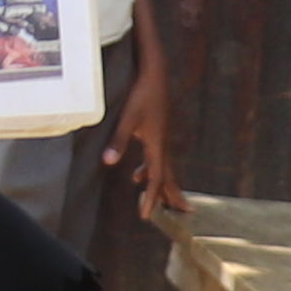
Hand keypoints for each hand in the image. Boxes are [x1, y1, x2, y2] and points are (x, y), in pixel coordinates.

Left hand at [103, 56, 184, 223]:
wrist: (155, 74)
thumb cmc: (141, 94)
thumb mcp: (127, 118)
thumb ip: (118, 141)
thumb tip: (109, 162)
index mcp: (157, 145)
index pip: (156, 179)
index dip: (152, 199)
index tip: (146, 216)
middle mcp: (163, 144)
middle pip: (168, 176)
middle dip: (172, 196)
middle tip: (181, 213)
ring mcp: (162, 138)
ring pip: (164, 168)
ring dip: (161, 185)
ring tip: (158, 200)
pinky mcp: (158, 131)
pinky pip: (157, 157)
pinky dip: (150, 170)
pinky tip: (137, 174)